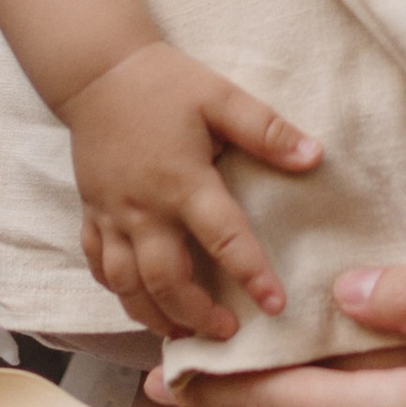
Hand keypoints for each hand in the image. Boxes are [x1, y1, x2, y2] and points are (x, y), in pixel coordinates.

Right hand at [61, 41, 319, 345]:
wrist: (97, 72)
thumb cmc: (165, 85)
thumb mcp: (221, 97)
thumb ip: (267, 130)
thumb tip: (315, 155)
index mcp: (183, 182)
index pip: (224, 239)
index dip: (251, 275)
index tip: (275, 305)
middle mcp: (144, 208)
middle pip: (165, 280)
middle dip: (195, 315)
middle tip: (225, 333)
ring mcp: (111, 215)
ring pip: (125, 284)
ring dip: (153, 315)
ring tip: (181, 334)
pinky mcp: (90, 213)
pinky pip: (97, 265)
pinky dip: (117, 291)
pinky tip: (138, 302)